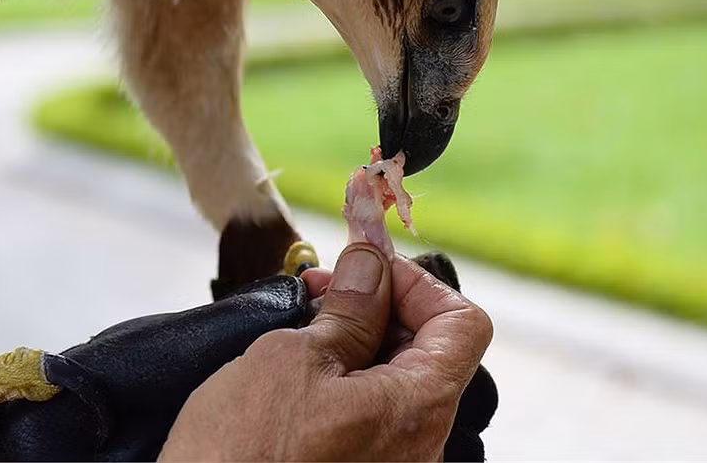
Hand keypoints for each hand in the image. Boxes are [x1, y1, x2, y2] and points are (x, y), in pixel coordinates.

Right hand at [159, 243, 493, 461]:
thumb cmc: (243, 457)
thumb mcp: (294, 360)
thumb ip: (350, 307)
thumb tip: (373, 263)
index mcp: (419, 408)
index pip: (463, 323)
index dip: (418, 284)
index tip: (365, 269)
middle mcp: (420, 444)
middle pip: (429, 348)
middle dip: (378, 305)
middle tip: (321, 287)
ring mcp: (391, 462)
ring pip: (395, 377)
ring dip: (354, 338)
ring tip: (301, 326)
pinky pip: (370, 410)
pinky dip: (342, 377)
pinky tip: (296, 368)